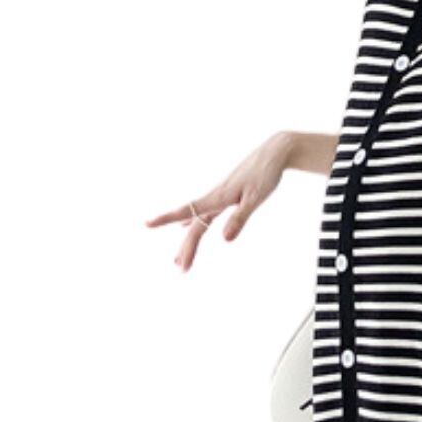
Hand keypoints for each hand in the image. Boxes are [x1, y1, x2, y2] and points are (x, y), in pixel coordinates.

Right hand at [145, 132, 291, 272]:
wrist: (275, 152)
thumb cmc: (266, 174)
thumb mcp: (256, 198)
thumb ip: (240, 218)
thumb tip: (224, 240)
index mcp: (218, 198)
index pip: (188, 212)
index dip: (167, 218)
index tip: (147, 224)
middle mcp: (215, 197)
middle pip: (195, 225)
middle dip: (186, 247)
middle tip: (180, 268)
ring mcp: (220, 196)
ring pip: (198, 222)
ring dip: (189, 240)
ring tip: (179, 260)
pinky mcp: (227, 195)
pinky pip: (205, 213)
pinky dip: (194, 223)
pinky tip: (186, 228)